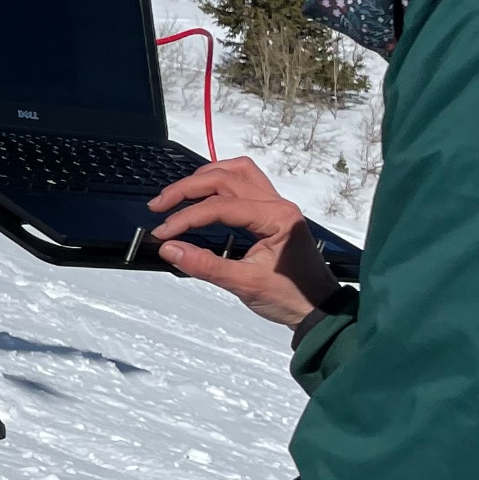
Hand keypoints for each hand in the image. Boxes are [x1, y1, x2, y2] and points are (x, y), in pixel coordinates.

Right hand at [146, 157, 339, 329]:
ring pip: (236, 171)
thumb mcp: (245, 285)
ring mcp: (276, 204)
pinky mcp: (272, 211)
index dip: (186, 217)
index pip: (220, 206)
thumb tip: (170, 249)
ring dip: (205, 176)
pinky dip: (221, 180)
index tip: (163, 232)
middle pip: (224, 178)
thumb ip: (205, 265)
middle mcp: (277, 204)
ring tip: (179, 193)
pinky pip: (246, 180)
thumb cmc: (291, 297)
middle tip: (159, 206)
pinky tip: (205, 193)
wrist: (319, 308)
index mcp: (276, 218)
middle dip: (187, 189)